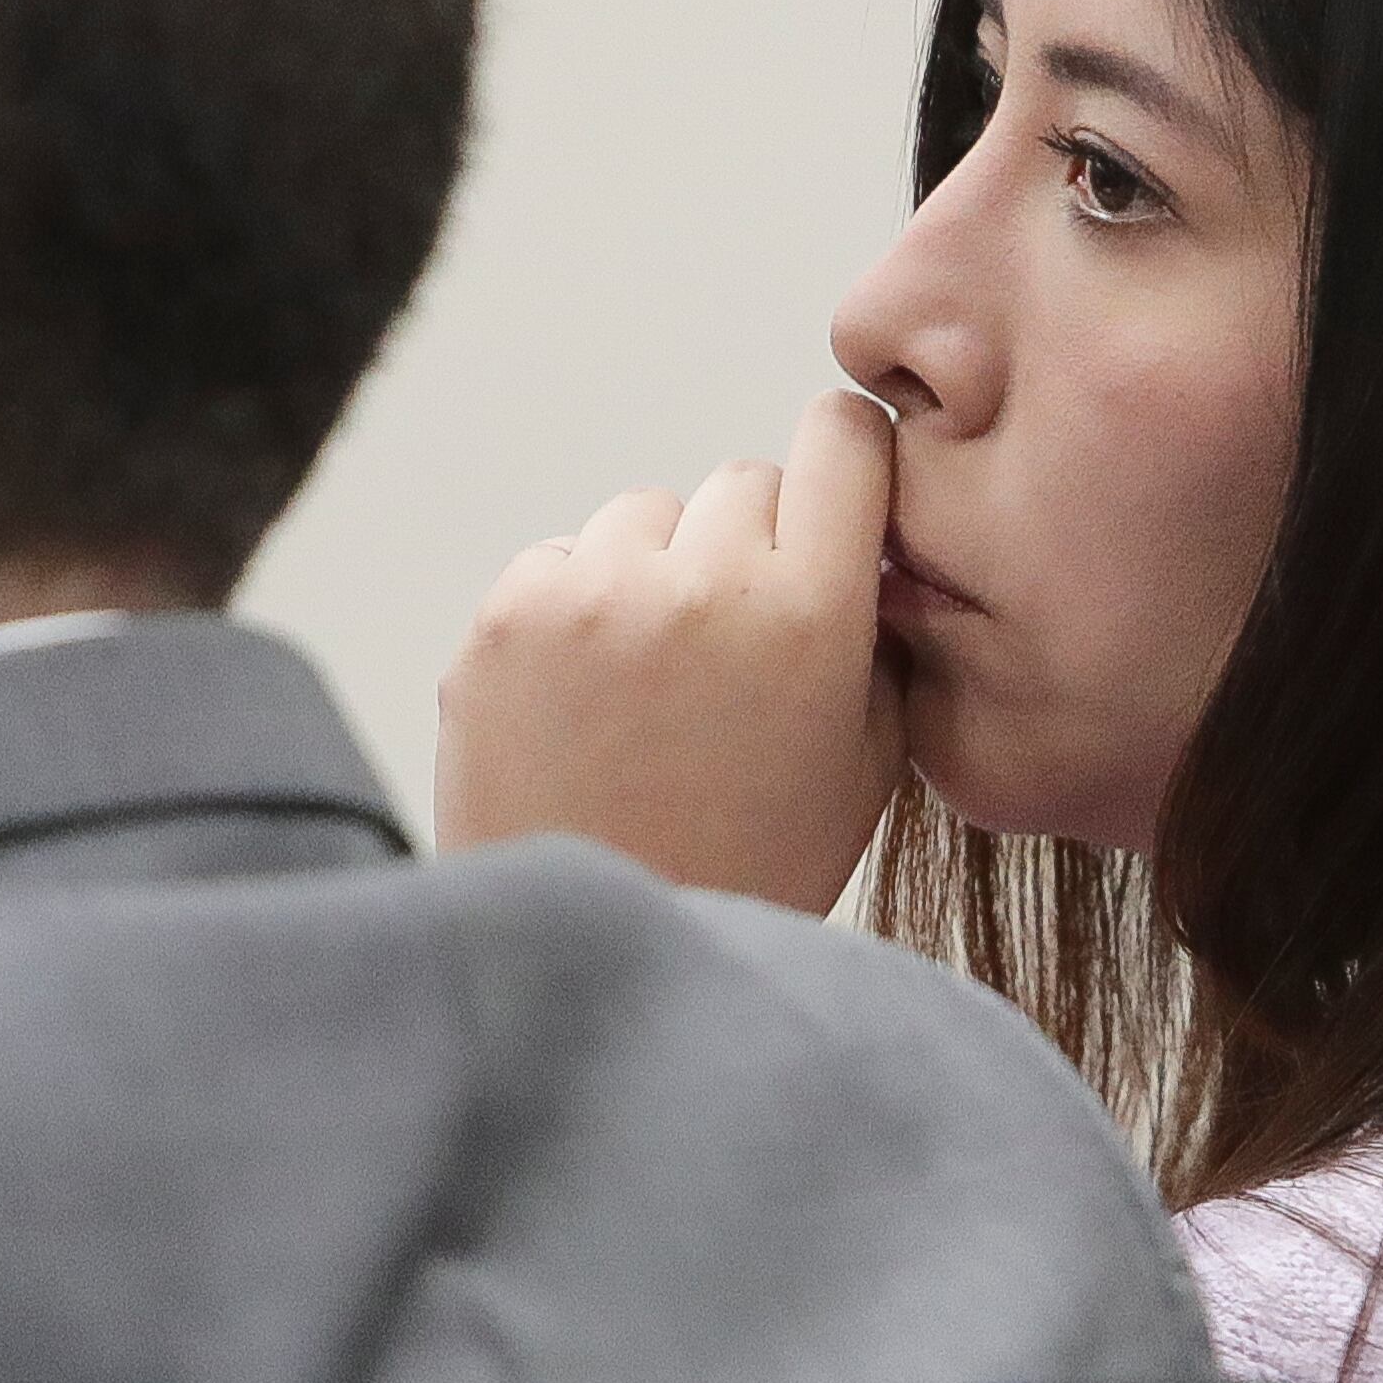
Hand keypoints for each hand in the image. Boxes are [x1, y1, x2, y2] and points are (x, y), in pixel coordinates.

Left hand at [435, 389, 909, 912]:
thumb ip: (875, 634)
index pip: (841, 438)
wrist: (604, 945)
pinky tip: (591, 702)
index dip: (845, 459)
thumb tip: (867, 543)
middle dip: (749, 546)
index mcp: (811, 614)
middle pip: (744, 480)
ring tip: (655, 687)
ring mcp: (593, 594)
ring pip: (646, 514)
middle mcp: (700, 583)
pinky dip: (579, 610)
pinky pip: (563, 560)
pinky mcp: (506, 617)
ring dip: (657, 571)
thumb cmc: (752, 860)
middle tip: (737, 648)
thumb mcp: (866, 760)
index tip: (835, 494)